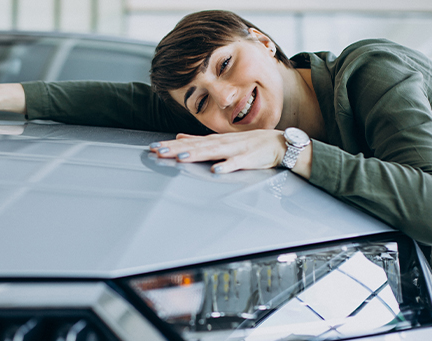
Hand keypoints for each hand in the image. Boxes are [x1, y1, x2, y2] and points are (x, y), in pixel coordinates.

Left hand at [150, 129, 312, 178]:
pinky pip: (236, 164)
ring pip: (212, 153)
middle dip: (176, 150)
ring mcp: (235, 150)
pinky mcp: (249, 159)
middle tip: (157, 152)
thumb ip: (200, 140)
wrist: (279, 144)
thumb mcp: (221, 141)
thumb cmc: (249, 144)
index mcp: (214, 141)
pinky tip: (215, 170)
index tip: (152, 148)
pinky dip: (226, 166)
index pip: (188, 143)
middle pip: (195, 147)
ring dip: (196, 155)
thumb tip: (179, 137)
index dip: (170, 146)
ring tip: (180, 158)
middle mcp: (221, 143)